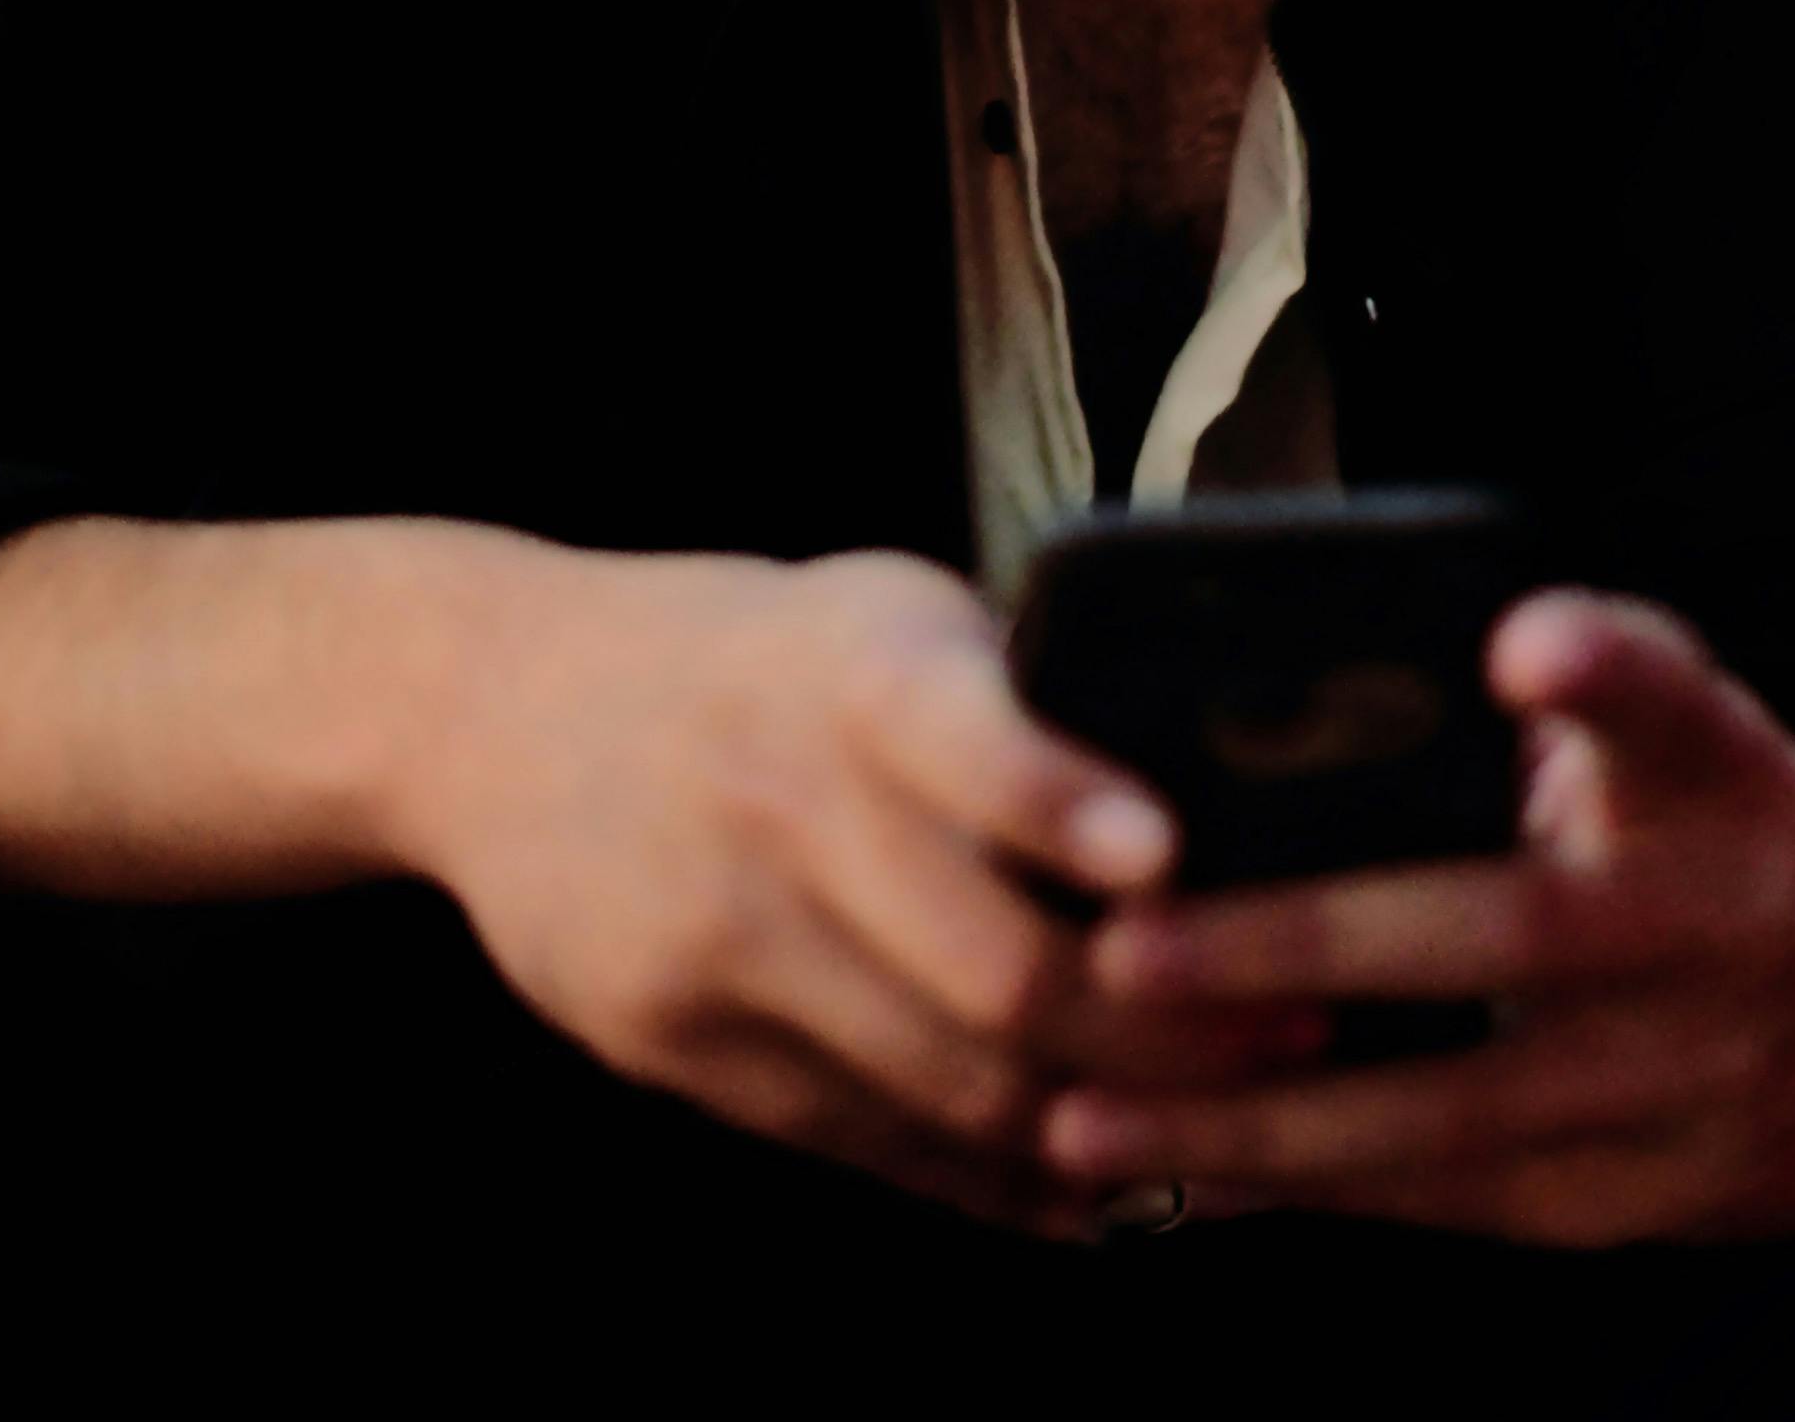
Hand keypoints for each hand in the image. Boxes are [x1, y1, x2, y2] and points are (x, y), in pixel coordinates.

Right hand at [409, 540, 1325, 1230]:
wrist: (496, 708)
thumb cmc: (760, 661)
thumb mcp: (876, 617)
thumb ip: (1020, 703)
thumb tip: (1229, 809)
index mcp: (847, 670)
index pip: (960, 733)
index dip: (1059, 797)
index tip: (1165, 854)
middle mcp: (778, 800)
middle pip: (992, 969)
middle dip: (1163, 1029)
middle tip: (1298, 1034)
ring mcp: (716, 939)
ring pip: (946, 1085)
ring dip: (1102, 1127)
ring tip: (1227, 1129)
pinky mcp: (672, 1048)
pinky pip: (867, 1146)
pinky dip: (993, 1178)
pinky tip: (1081, 1178)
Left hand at [1046, 588, 1794, 1245]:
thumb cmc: (1723, 822)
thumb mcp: (1687, 721)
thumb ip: (1568, 676)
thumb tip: (1353, 651)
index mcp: (1711, 778)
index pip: (1668, 702)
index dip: (1601, 671)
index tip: (1520, 646)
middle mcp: (1703, 929)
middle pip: (1499, 936)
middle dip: (1302, 950)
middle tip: (1130, 950)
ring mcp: (1676, 1083)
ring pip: (1447, 1113)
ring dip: (1259, 1117)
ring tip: (1088, 1113)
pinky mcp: (1636, 1199)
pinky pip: (1450, 1204)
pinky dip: (1308, 1197)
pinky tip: (1178, 1182)